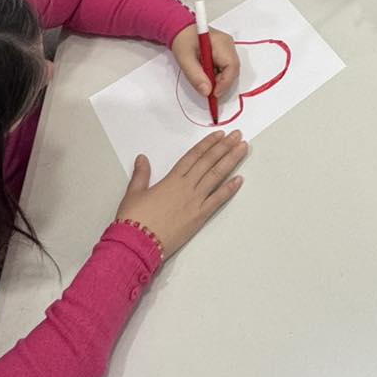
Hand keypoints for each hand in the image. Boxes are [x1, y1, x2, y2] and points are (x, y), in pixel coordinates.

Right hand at [115, 131, 247, 258]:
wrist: (138, 243)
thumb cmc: (133, 219)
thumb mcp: (134, 193)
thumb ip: (140, 174)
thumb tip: (142, 158)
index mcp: (171, 179)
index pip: (193, 156)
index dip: (207, 144)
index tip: (220, 134)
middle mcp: (186, 186)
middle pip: (208, 162)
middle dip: (224, 147)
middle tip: (237, 135)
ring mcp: (195, 201)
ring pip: (216, 176)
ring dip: (231, 161)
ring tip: (243, 148)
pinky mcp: (199, 216)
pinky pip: (218, 200)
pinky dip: (229, 189)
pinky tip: (240, 179)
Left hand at [170, 24, 240, 103]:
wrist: (180, 29)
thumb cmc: (182, 40)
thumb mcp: (185, 59)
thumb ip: (195, 76)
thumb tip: (207, 92)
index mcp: (221, 43)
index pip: (232, 66)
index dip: (225, 83)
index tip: (213, 94)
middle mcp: (228, 45)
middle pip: (232, 69)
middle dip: (221, 82)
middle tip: (207, 89)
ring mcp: (228, 48)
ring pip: (230, 70)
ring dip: (218, 79)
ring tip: (204, 79)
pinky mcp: (224, 52)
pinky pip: (225, 67)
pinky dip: (217, 75)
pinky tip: (206, 74)